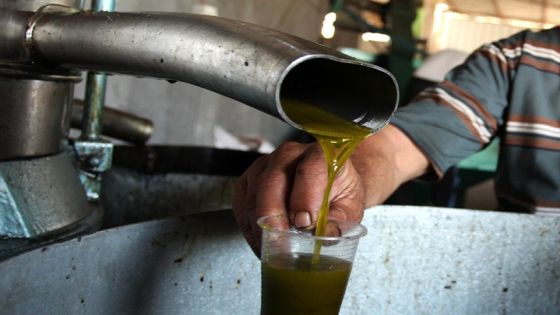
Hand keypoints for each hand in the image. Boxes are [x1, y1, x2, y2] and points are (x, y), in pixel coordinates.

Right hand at [232, 141, 365, 255]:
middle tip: (280, 246)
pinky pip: (241, 204)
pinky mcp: (249, 179)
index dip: (304, 197)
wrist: (329, 179)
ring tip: (272, 251)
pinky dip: (249, 227)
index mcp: (321, 154)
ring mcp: (265, 164)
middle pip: (272, 182)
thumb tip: (325, 237)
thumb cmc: (339, 192)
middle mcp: (290, 154)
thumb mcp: (350, 207)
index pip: (309, 170)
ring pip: (253, 194)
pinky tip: (261, 242)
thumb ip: (340, 221)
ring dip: (259, 227)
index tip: (304, 224)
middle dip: (273, 217)